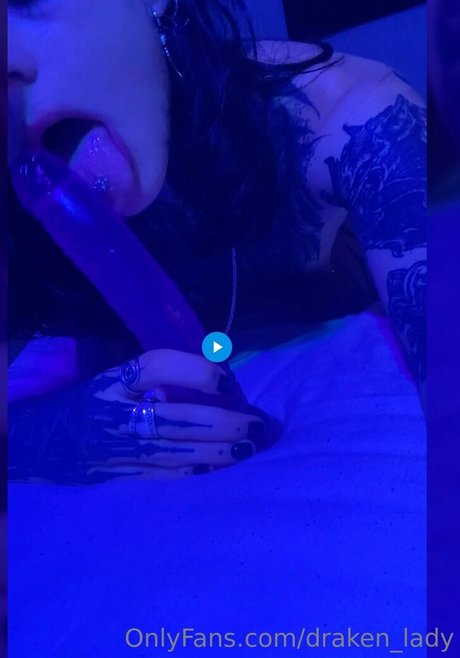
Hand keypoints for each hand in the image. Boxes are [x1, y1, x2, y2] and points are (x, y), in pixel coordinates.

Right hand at [33, 349, 278, 482]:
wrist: (42, 441)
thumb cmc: (88, 402)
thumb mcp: (113, 378)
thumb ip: (155, 377)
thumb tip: (216, 375)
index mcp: (113, 381)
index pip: (156, 367)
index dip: (195, 370)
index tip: (227, 379)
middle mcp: (114, 415)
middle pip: (176, 419)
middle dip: (223, 422)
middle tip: (258, 424)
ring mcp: (117, 450)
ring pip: (176, 451)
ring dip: (219, 451)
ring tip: (251, 447)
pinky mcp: (119, 476)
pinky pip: (165, 475)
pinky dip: (197, 471)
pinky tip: (223, 468)